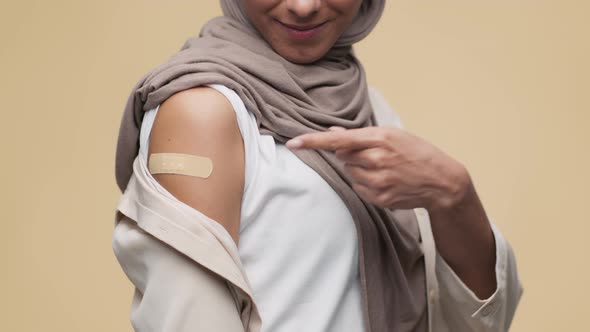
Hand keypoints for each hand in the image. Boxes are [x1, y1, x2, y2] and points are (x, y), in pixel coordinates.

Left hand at [286, 126, 471, 210]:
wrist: (442, 181)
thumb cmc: (417, 152)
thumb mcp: (393, 135)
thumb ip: (360, 135)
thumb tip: (332, 133)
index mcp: (380, 138)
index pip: (339, 140)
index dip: (313, 141)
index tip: (293, 143)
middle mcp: (377, 159)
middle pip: (343, 157)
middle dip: (351, 155)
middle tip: (374, 154)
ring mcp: (379, 181)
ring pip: (350, 173)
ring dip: (359, 170)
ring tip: (383, 168)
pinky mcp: (380, 198)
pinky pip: (358, 188)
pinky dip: (365, 184)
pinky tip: (385, 180)